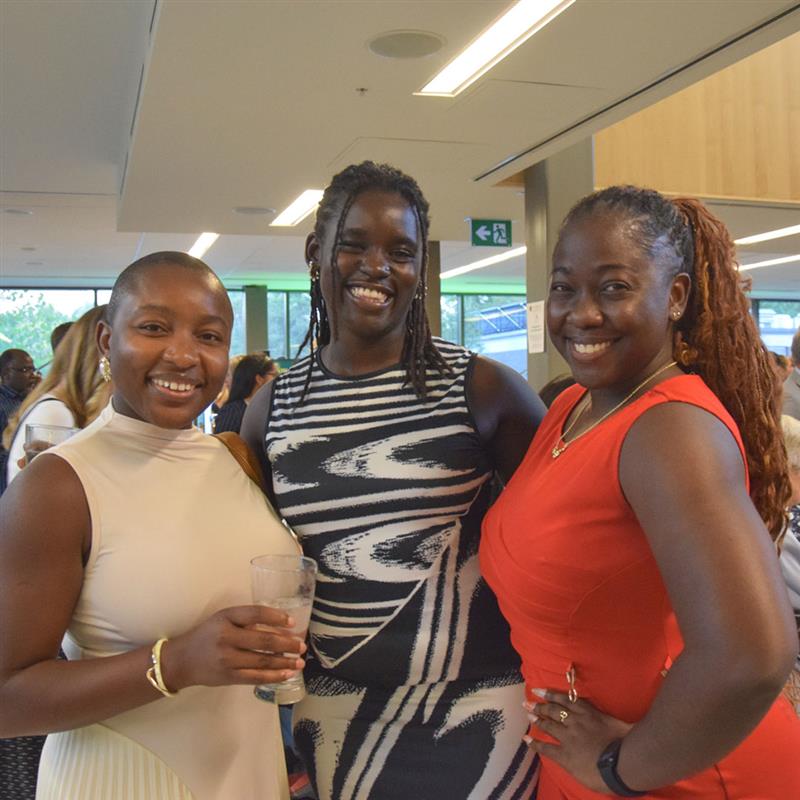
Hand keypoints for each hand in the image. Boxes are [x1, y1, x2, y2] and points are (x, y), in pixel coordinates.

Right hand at [160, 605, 306, 691]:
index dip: (276, 616)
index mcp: (226, 617)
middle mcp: (227, 637)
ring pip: (263, 660)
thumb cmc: (207, 635)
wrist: (182, 660)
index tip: (292, 622)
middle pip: (264, 640)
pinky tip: (287, 674)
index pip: (256, 613)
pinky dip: (274, 676)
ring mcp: (228, 659)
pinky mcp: (228, 677)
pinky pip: (256, 677)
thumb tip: (280, 625)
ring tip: (300, 661)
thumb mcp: (223, 619)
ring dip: (285, 662)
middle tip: (302, 645)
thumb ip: (246, 620)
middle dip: (287, 643)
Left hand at [525, 690, 633, 793]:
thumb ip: (612, 721)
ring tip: (528, 715)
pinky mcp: (565, 755)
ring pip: (549, 725)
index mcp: (588, 712)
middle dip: (540, 706)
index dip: (551, 694)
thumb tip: (617, 721)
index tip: (539, 690)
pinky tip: (527, 739)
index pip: (565, 700)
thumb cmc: (626, 742)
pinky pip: (546, 748)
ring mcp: (568, 737)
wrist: (622, 762)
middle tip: (528, 702)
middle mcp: (575, 721)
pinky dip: (535, 743)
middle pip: (553, 710)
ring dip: (537, 719)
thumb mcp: (620, 724)